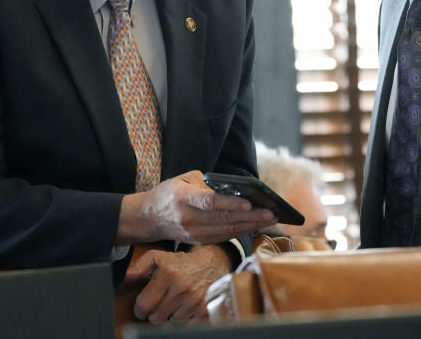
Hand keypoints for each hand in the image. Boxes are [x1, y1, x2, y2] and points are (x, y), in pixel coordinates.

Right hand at [116, 170, 276, 244]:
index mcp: (183, 198)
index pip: (210, 202)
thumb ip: (206, 183)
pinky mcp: (199, 241)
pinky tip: (255, 225)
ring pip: (227, 230)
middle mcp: (189, 218)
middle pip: (224, 219)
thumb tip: (233, 189)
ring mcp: (194, 233)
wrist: (149, 218)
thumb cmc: (168, 193)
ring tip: (269, 219)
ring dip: (251, 225)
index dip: (231, 203)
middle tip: (271, 212)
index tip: (250, 203)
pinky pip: (224, 236)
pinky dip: (241, 230)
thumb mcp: (183, 179)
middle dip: (251, 216)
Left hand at [125, 245, 230, 323]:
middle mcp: (182, 288)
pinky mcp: (204, 310)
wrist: (211, 264)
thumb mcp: (157, 258)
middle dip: (154, 313)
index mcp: (167, 274)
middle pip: (156, 318)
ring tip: (173, 303)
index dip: (140, 309)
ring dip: (169, 316)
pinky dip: (182, 320)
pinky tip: (184, 308)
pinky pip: (185, 326)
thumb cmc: (181, 263)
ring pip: (170, 323)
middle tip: (159, 303)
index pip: (144, 306)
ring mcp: (194, 301)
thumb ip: (138, 269)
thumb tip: (123, 280)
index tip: (143, 306)